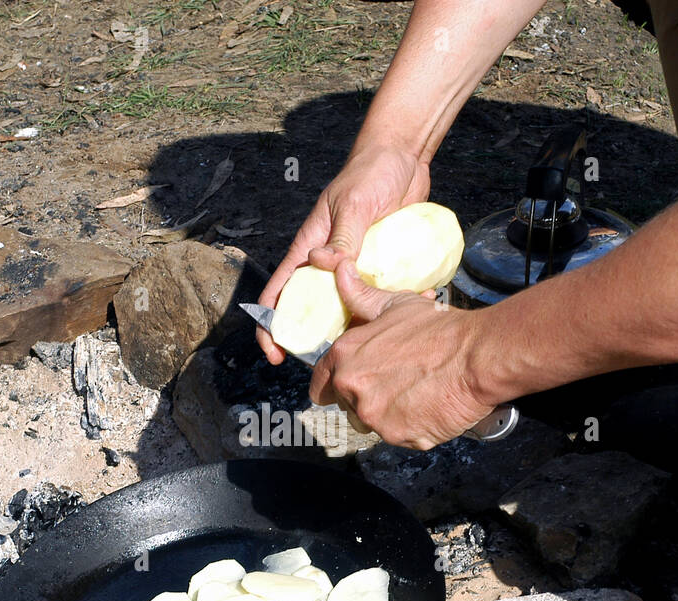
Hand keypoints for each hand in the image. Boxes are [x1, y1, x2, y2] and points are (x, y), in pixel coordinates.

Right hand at [256, 145, 430, 362]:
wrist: (403, 159)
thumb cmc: (369, 174)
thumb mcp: (354, 204)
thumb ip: (342, 236)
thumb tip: (321, 264)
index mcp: (310, 248)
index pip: (280, 291)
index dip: (271, 324)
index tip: (274, 352)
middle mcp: (328, 263)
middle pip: (313, 310)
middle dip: (316, 339)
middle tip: (330, 364)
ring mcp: (354, 267)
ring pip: (348, 308)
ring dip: (358, 328)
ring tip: (372, 347)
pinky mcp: (379, 266)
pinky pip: (379, 293)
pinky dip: (389, 307)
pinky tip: (406, 316)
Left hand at [309, 261, 496, 449]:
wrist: (477, 356)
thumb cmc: (439, 329)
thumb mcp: (395, 305)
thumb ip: (360, 296)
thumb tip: (340, 272)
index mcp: (345, 356)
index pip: (319, 384)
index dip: (332, 385)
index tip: (346, 386)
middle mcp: (352, 388)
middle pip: (345, 406)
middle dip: (364, 398)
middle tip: (395, 385)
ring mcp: (374, 415)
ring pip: (370, 423)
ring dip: (385, 415)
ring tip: (413, 395)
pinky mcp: (397, 436)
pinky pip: (397, 437)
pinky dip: (411, 427)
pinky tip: (427, 407)